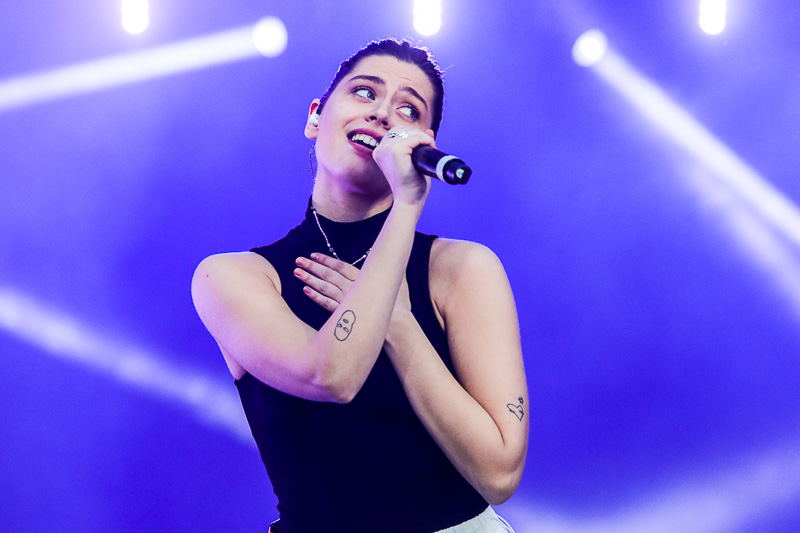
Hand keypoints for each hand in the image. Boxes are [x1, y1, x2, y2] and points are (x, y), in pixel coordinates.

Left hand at [295, 252, 410, 316]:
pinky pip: (327, 305)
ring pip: (325, 288)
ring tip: (297, 272)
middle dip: (313, 266)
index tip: (314, 254)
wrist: (399, 329)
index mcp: (364, 278)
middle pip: (330, 275)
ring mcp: (347, 303)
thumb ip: (389, 270)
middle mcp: (353, 288)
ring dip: (310, 279)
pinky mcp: (345, 316)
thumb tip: (389, 256)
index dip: (327, 260)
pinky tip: (306, 291)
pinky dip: (316, 297)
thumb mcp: (397, 284)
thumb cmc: (399, 307)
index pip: (341, 266)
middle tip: (299, 259)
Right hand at [372, 127, 435, 205]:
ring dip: (422, 136)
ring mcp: (386, 150)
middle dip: (418, 134)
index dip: (413, 134)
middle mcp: (380, 149)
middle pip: (402, 129)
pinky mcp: (396, 151)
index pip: (396, 131)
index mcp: (380, 152)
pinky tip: (431, 146)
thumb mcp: (414, 161)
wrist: (410, 201)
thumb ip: (419, 145)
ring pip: (408, 132)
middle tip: (430, 146)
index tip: (424, 145)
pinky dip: (424, 140)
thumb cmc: (412, 185)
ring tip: (431, 147)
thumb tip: (429, 131)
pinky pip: (414, 138)